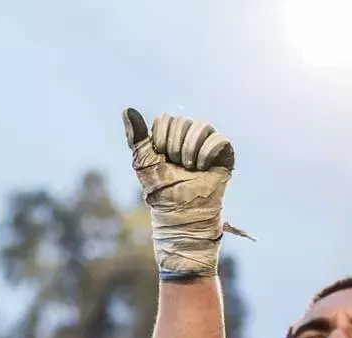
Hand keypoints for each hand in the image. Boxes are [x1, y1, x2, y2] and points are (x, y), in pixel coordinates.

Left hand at [122, 107, 251, 280]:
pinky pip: (219, 139)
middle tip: (176, 165)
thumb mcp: (144, 163)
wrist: (180, 215)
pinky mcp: (224, 156)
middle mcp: (190, 138)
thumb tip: (127, 108)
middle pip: (183, 121)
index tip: (160, 157)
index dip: (160, 137)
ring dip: (190, 148)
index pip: (166, 119)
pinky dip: (207, 152)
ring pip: (202, 126)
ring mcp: (208, 146)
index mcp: (171, 137)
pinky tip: (202, 167)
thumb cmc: (161, 192)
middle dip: (174, 145)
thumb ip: (136, 137)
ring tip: (189, 167)